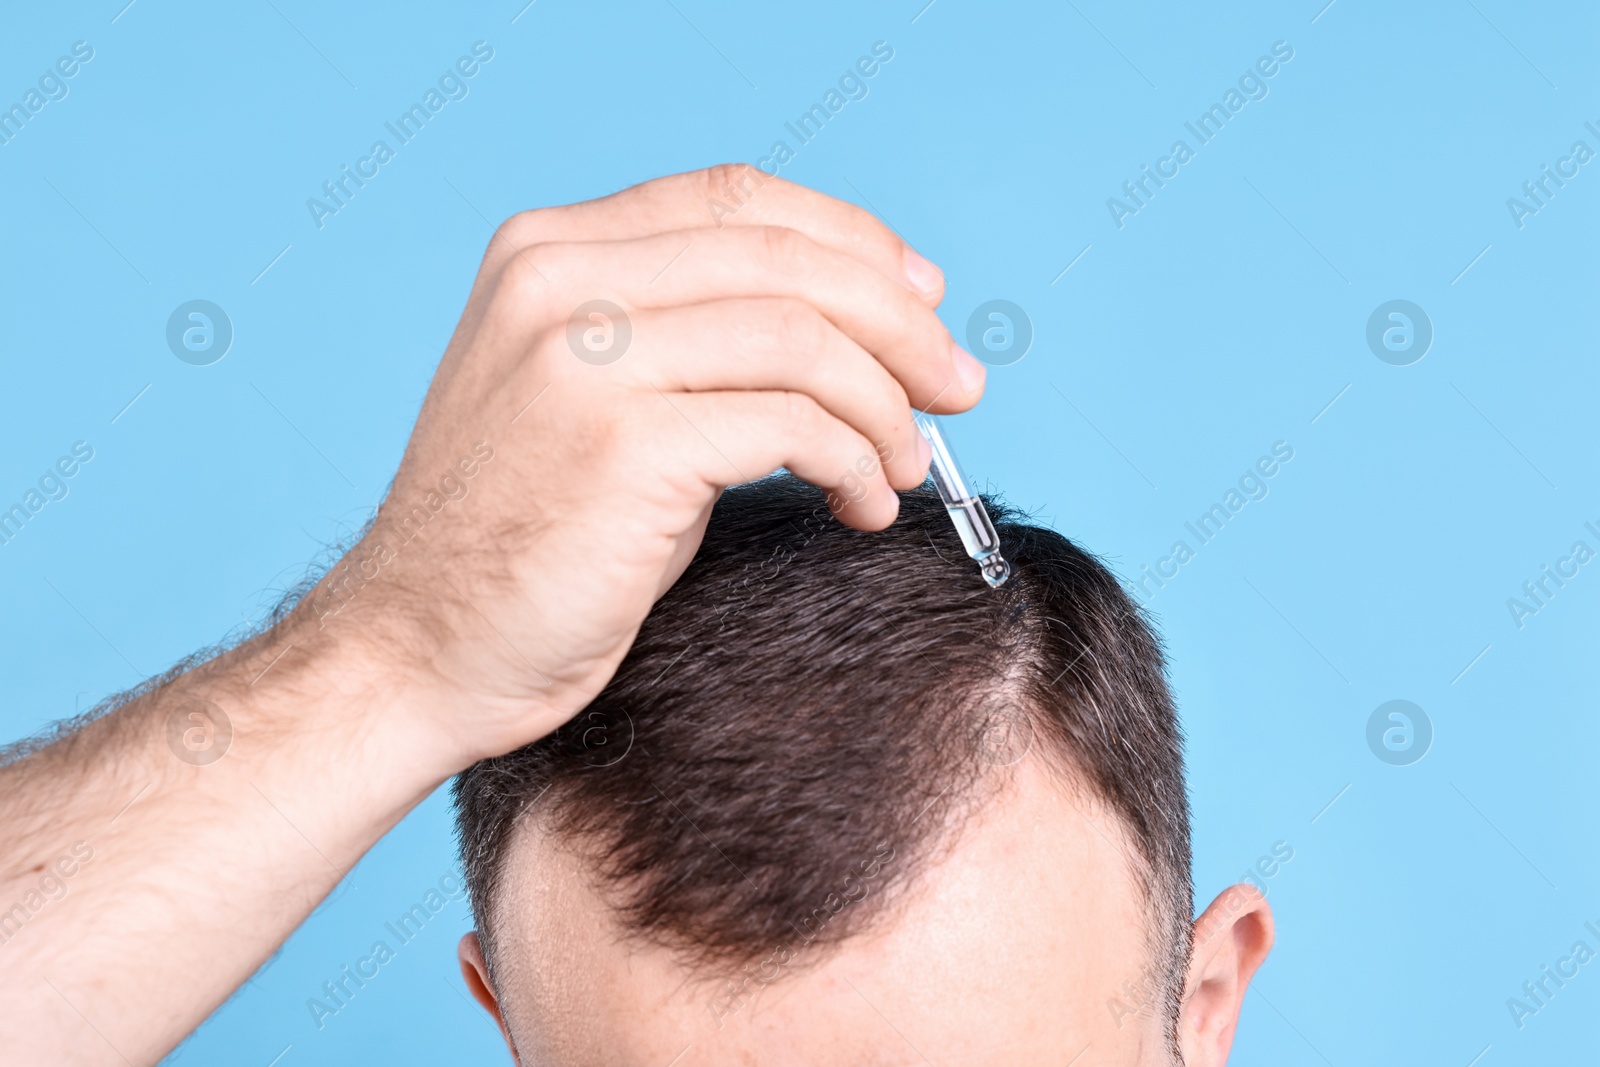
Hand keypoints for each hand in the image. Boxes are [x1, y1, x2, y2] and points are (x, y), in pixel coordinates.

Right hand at [317, 165, 986, 765]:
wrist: (419, 647)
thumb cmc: (523, 537)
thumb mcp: (591, 397)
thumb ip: (685, 335)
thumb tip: (848, 330)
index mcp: (548, 251)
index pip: (739, 200)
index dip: (851, 240)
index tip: (922, 297)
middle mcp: (558, 282)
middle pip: (787, 260)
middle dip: (899, 323)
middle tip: (957, 386)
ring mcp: (584, 357)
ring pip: (804, 338)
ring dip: (886, 405)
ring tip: (907, 466)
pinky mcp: (624, 443)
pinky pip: (794, 425)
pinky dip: (856, 461)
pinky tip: (863, 502)